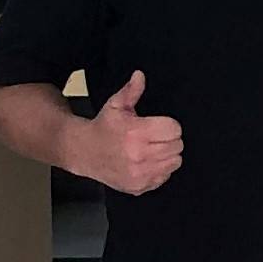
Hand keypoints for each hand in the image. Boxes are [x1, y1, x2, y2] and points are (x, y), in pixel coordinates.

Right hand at [72, 71, 183, 194]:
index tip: (158, 125)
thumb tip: (140, 75)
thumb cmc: (104, 126)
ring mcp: (139, 174)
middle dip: (169, 139)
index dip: (169, 125)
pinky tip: (147, 162)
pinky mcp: (139, 186)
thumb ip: (131, 90)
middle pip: (177, 146)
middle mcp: (139, 155)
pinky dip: (160, 169)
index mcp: (136, 133)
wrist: (84, 152)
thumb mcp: (116, 105)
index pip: (174, 129)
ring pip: (174, 162)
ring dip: (167, 154)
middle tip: (155, 137)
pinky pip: (165, 176)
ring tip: (152, 149)